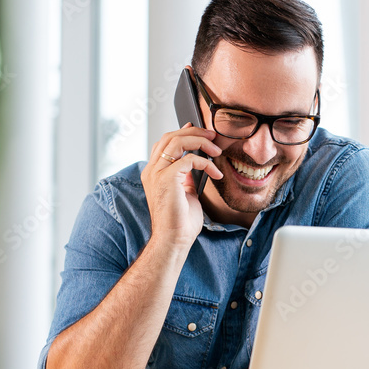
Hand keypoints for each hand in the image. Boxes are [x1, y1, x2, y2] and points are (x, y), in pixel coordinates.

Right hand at [141, 124, 223, 248]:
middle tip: (213, 135)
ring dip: (200, 141)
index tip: (197, 129)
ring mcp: (157, 173)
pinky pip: (190, 159)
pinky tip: (215, 173)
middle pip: (170, 137)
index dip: (181, 132)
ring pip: (177, 141)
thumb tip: (195, 162)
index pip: (164, 143)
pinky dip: (206, 163)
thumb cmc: (180, 222)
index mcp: (153, 173)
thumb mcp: (184, 192)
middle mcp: (151, 170)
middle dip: (194, 132)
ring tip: (216, 149)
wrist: (174, 239)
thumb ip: (186, 175)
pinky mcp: (167, 178)